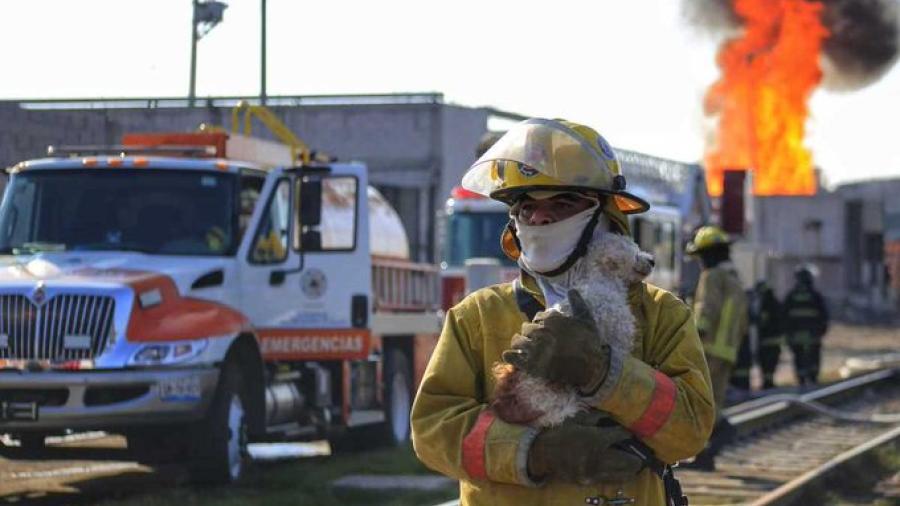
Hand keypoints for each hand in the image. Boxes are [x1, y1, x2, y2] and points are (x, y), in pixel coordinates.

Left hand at [502, 289, 609, 394]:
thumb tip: (572, 289)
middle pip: (526, 328)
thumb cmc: (589, 343)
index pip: (538, 317)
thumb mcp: (586, 319)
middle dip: (530, 333)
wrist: (590, 368)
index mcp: (551, 319)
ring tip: (523, 347)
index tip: (546, 329)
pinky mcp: (531, 365)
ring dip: (519, 343)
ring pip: (517, 341)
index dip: (541, 322)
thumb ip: (577, 303)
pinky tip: (512, 356)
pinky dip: (510, 355)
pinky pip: (512, 357)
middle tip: (535, 340)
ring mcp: (534, 349)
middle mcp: (540, 332)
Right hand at [527, 416, 643, 483]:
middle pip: (627, 460)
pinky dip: (620, 476)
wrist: (542, 453)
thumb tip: (612, 417)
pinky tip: (625, 473)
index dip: (628, 435)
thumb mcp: (576, 420)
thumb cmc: (560, 433)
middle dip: (637, 456)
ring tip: (637, 465)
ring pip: (621, 474)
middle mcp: (598, 458)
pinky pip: (610, 480)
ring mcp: (594, 472)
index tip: (630, 434)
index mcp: (595, 439)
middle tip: (642, 454)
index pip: (620, 437)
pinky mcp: (589, 481)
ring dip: (632, 469)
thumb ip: (596, 417)